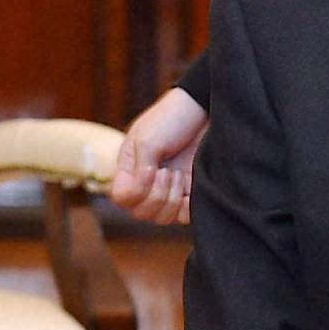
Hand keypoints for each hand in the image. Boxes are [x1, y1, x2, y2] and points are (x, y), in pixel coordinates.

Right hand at [108, 87, 209, 224]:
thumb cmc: (173, 119)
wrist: (206, 110)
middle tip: (167, 170)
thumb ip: (137, 170)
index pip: (122, 198)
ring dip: (170, 199)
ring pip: (161, 219)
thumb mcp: (147, 139)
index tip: (151, 169)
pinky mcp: (193, 195)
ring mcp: (171, 191)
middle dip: (155, 195)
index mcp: (131, 169)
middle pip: (141, 213)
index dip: (136, 191)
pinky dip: (185, 207)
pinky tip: (189, 185)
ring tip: (178, 174)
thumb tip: (132, 196)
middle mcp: (148, 184)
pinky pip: (184, 218)